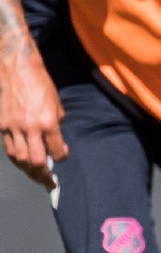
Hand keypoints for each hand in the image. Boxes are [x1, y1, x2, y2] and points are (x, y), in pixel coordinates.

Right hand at [1, 54, 64, 186]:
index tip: (62, 160)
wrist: (16, 68)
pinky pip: (9, 148)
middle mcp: (30, 128)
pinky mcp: (1, 125)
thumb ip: (57, 123)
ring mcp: (13, 128)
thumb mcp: (56, 103)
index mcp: (48, 122)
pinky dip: (16, 159)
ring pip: (20, 158)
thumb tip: (56, 141)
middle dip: (43, 175)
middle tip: (49, 183)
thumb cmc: (40, 83)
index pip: (56, 150)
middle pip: (36, 161)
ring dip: (28, 170)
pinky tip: (22, 163)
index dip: (61, 158)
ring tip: (36, 177)